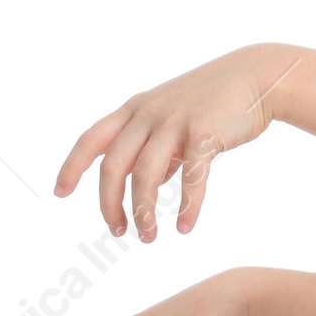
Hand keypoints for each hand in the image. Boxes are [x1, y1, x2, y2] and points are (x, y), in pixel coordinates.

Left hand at [52, 45, 299, 241]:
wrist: (257, 77)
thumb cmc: (214, 103)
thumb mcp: (173, 119)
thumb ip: (156, 148)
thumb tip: (147, 185)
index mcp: (135, 110)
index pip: (91, 140)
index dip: (72, 166)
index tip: (59, 193)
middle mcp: (148, 114)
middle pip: (114, 166)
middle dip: (110, 204)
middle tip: (119, 232)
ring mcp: (175, 122)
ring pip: (146, 176)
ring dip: (144, 213)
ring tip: (148, 238)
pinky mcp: (204, 133)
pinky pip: (191, 178)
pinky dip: (187, 207)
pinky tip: (185, 228)